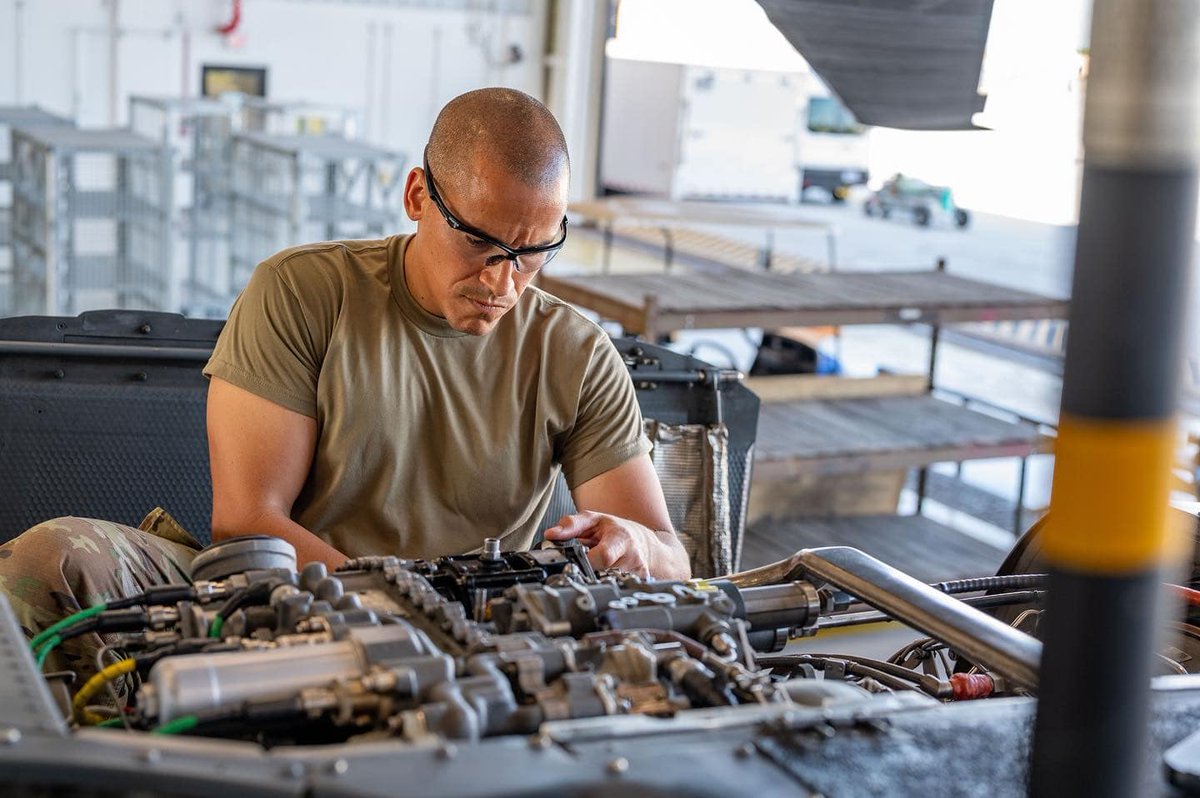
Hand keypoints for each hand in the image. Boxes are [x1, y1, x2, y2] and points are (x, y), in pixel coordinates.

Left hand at [542, 511, 689, 579]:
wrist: (641, 542)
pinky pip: (614, 591)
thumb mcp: (593, 519)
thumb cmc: (615, 530)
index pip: (603, 556)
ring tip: (598, 566)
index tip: (575, 561)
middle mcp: (632, 558)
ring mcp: (637, 575)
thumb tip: (550, 534)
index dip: (586, 562)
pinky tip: (606, 575)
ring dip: (596, 578)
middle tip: (585, 563)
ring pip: (606, 584)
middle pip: (602, 575)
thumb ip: (571, 525)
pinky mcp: (638, 586)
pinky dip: (605, 585)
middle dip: (588, 571)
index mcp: (621, 539)